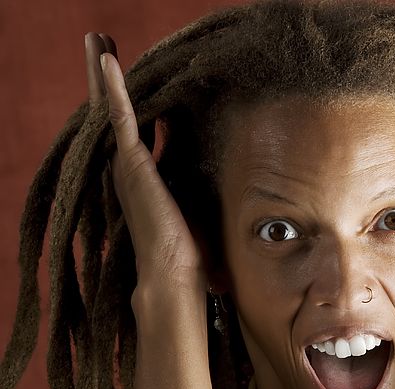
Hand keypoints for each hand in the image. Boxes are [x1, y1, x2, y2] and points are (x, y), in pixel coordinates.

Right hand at [85, 32, 204, 291]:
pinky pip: (120, 118)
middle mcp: (128, 169)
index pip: (137, 130)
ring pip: (113, 110)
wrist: (174, 274)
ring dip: (104, 76)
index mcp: (142, 177)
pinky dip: (112, 89)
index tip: (136, 80)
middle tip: (101, 47)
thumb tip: (231, 180)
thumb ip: (199, 184)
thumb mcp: (195, 205)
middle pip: (118, 115)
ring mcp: (127, 166)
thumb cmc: (188, 249)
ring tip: (97, 42)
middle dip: (109, 83)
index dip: (134, 104)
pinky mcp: (132, 164)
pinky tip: (106, 62)